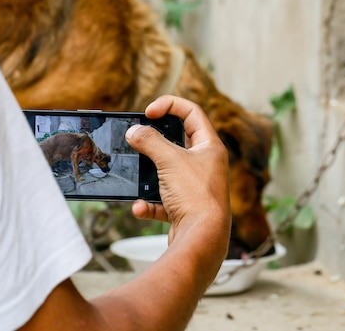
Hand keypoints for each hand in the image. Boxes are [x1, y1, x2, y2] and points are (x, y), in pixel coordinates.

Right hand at [125, 95, 230, 240]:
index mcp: (210, 147)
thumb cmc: (195, 196)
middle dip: (155, 142)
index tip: (148, 112)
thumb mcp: (169, 160)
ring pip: (166, 172)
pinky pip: (162, 200)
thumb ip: (149, 141)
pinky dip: (149, 203)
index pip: (192, 113)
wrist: (203, 239)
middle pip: (177, 143)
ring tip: (136, 175)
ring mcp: (196, 187)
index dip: (170, 105)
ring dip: (148, 175)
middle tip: (138, 140)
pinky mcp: (186, 208)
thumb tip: (134, 132)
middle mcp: (206, 165)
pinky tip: (141, 207)